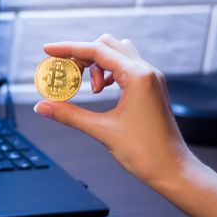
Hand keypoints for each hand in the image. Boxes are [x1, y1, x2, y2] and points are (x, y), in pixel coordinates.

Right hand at [34, 34, 192, 186]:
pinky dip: (107, 72)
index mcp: (138, 76)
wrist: (174, 170)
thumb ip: (69, 114)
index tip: (47, 50)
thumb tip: (42, 106)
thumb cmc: (146, 153)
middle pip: (106, 45)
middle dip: (82, 56)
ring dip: (95, 64)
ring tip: (88, 89)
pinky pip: (126, 67)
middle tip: (66, 75)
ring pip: (117, 53)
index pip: (97, 50)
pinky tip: (100, 91)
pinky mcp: (151, 88)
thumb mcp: (102, 130)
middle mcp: (147, 71)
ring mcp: (151, 79)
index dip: (68, 48)